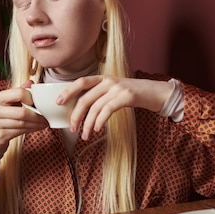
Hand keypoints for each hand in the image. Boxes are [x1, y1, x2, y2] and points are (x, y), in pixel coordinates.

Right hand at [0, 80, 47, 151]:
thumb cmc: (1, 116)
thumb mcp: (6, 102)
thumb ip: (18, 92)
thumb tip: (31, 82)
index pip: (19, 93)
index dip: (31, 98)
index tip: (38, 103)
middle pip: (22, 112)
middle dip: (37, 115)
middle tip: (46, 116)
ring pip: (23, 123)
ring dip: (37, 124)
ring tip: (44, 122)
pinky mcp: (0, 135)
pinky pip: (20, 132)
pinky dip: (32, 129)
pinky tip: (37, 127)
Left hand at [57, 76, 172, 139]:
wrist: (157, 92)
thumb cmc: (134, 95)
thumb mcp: (115, 91)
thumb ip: (101, 95)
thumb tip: (82, 111)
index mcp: (103, 78)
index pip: (81, 81)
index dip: (68, 91)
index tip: (58, 102)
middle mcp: (108, 80)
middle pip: (85, 98)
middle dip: (76, 115)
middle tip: (72, 129)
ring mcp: (117, 87)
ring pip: (95, 107)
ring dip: (87, 124)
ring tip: (84, 135)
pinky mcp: (127, 96)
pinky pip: (108, 110)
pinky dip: (99, 121)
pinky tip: (96, 130)